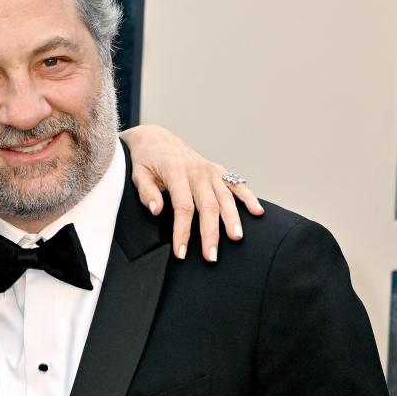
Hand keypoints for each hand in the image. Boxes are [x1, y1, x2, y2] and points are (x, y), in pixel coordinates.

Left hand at [120, 125, 263, 261]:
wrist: (156, 139)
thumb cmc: (145, 159)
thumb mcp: (138, 174)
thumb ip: (146, 192)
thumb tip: (156, 210)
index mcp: (176, 172)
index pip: (183, 207)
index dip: (183, 232)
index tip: (181, 253)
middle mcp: (197, 172)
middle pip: (208, 206)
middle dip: (211, 233)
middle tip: (211, 256)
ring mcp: (210, 171)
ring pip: (226, 198)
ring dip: (232, 219)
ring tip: (237, 238)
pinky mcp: (217, 170)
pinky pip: (236, 184)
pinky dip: (249, 197)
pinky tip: (258, 212)